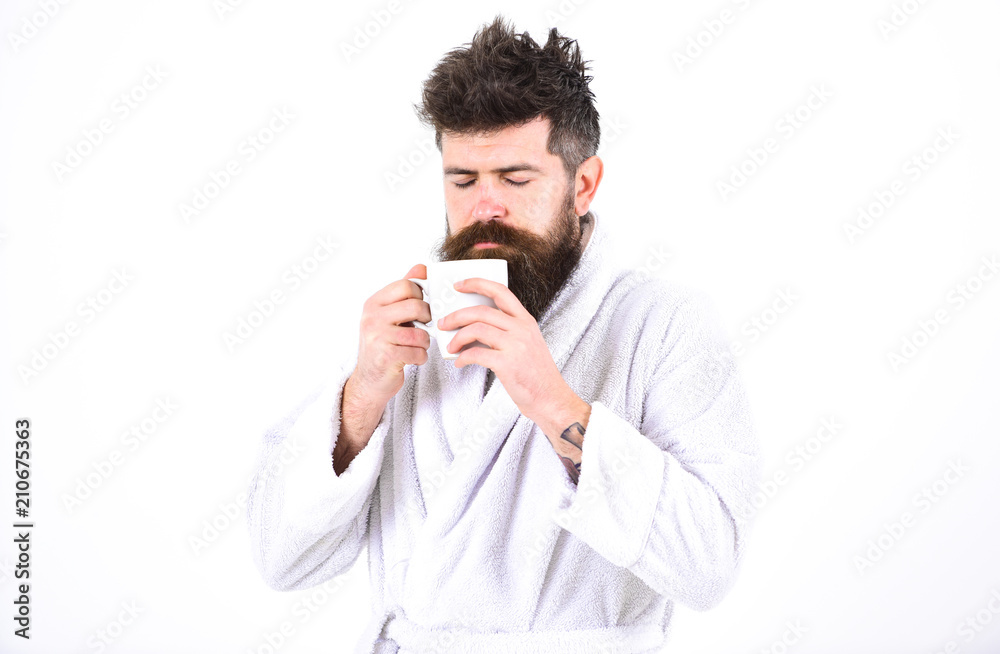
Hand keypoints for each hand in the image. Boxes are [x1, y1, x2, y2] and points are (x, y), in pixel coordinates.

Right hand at [351, 264, 431, 404]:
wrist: (369, 380)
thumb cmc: (383, 345)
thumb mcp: (389, 314)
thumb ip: (404, 292)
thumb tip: (421, 267)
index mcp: (374, 303)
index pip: (406, 285)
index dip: (421, 296)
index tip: (420, 308)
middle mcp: (372, 317)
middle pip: (416, 306)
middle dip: (427, 319)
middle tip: (423, 326)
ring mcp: (378, 337)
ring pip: (421, 333)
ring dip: (424, 342)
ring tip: (416, 346)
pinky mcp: (386, 357)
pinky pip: (418, 352)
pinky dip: (421, 358)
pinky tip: (412, 359)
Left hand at [436, 277, 577, 426]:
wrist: (551, 398)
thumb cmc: (536, 375)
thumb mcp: (528, 343)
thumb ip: (508, 331)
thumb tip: (475, 326)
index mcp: (526, 321)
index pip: (500, 291)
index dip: (477, 284)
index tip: (459, 285)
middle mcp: (521, 329)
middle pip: (481, 310)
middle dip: (456, 316)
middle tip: (444, 323)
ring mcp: (515, 345)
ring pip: (476, 329)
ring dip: (457, 337)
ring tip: (451, 346)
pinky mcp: (507, 364)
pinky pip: (476, 354)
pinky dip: (463, 357)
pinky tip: (460, 362)